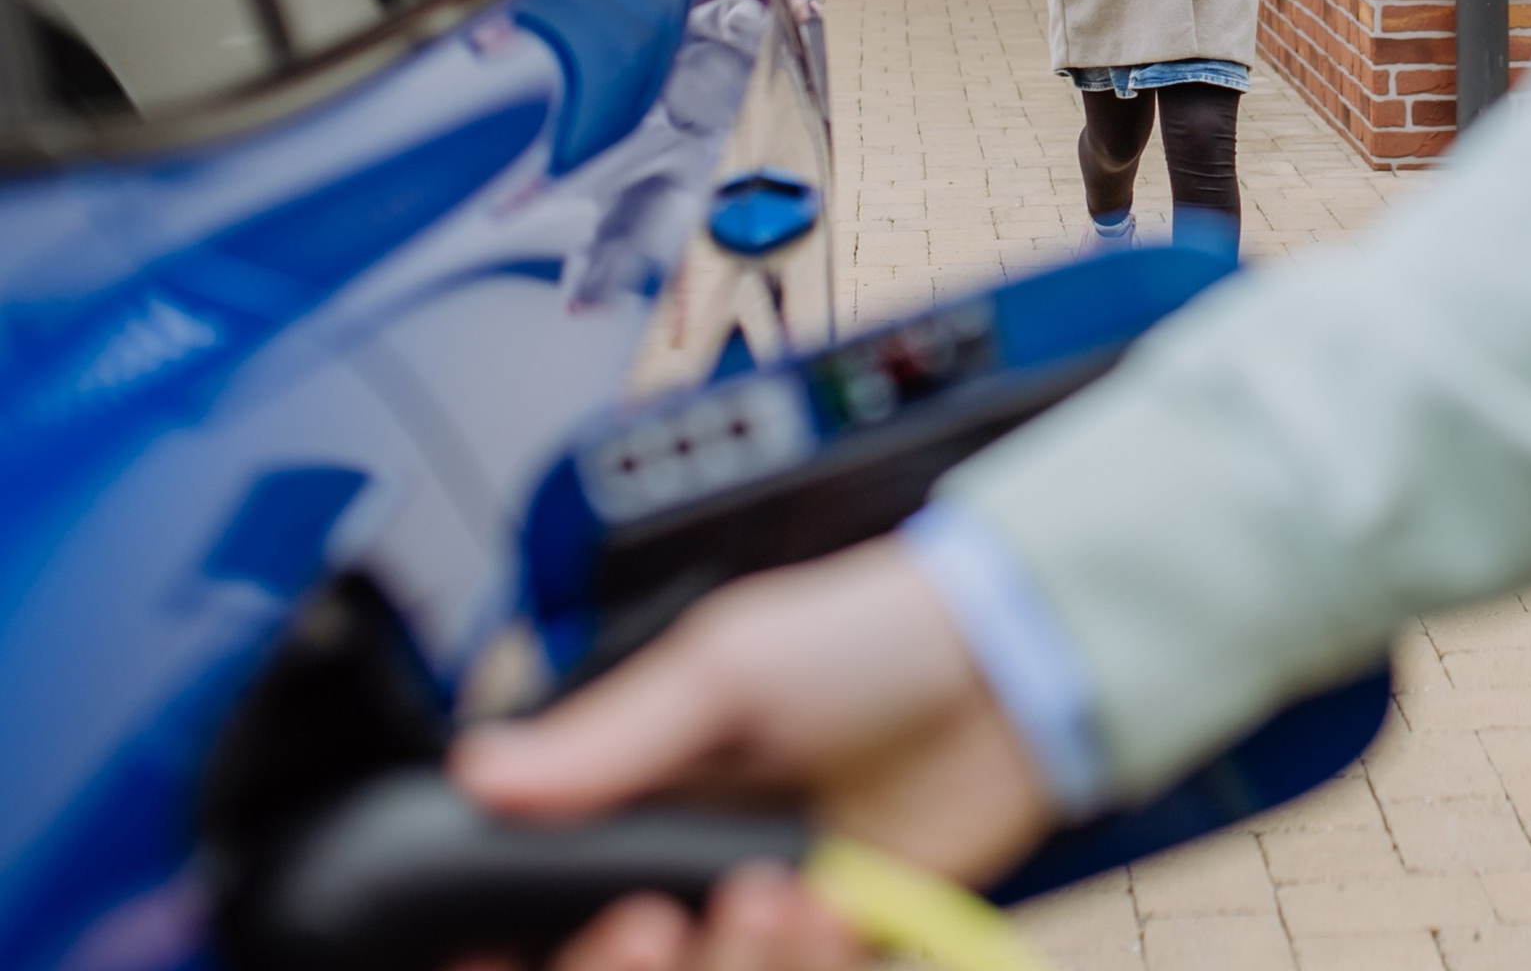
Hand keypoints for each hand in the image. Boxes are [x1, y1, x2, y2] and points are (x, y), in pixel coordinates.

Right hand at [451, 540, 1053, 970]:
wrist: (1008, 669)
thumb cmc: (870, 635)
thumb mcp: (725, 666)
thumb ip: (609, 737)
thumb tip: (481, 772)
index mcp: (644, 792)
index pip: (546, 897)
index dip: (517, 940)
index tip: (503, 949)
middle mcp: (694, 862)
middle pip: (619, 963)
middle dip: (625, 963)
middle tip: (653, 920)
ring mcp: (768, 908)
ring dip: (731, 962)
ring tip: (773, 894)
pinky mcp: (845, 939)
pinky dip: (803, 967)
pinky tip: (826, 912)